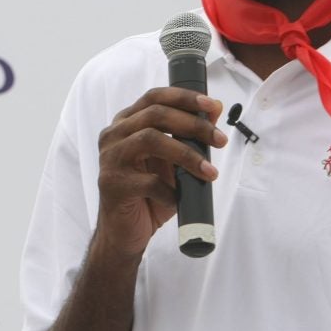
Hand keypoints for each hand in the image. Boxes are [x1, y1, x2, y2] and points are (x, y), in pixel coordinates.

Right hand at [94, 88, 225, 258]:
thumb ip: (189, 135)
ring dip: (187, 154)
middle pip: (155, 114)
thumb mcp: (172, 161)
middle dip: (193, 124)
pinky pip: (148, 182)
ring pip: (150, 140)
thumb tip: (216, 109)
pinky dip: (170, 191)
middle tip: (219, 140)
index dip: (184, 97)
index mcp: (126, 123)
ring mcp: (110, 159)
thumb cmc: (148, 193)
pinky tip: (179, 199)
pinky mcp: (113, 185)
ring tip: (210, 172)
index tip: (212, 105)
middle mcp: (114, 135)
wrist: (124, 232)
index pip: (154, 97)